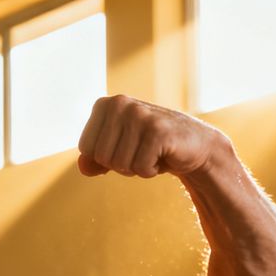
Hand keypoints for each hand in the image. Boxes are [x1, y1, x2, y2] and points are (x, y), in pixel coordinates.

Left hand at [76, 95, 225, 178]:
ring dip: (137, 168)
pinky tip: (163, 156)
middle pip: (101, 157)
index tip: (123, 147)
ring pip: (120, 165)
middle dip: (120, 164)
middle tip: (140, 151)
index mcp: (104, 104)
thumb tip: (83, 167)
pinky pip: (140, 168)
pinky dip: (151, 171)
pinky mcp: (159, 131)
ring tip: (152, 152)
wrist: (193, 145)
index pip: (85, 148)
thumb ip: (93, 160)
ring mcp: (140, 115)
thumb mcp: (116, 151)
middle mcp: (120, 104)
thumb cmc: (148, 148)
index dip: (104, 158)